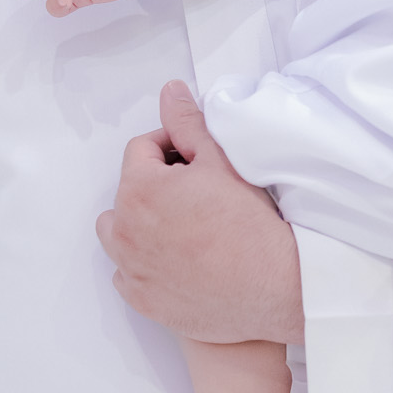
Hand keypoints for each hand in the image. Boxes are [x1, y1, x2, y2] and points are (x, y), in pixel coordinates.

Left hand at [97, 81, 304, 343]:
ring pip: (120, 233)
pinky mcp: (141, 299)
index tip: (196, 160)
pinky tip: (181, 261)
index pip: (140, 150)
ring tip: (182, 228)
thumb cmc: (250, 224)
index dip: (170, 147)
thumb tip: (170, 93)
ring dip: (141, 225)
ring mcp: (129, 268)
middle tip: (199, 195)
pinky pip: (129, 273)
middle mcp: (123, 229)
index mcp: (139, 188)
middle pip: (129, 191)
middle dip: (156, 186)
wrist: (272, 287)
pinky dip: (146, 264)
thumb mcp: (222, 161)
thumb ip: (188, 123)